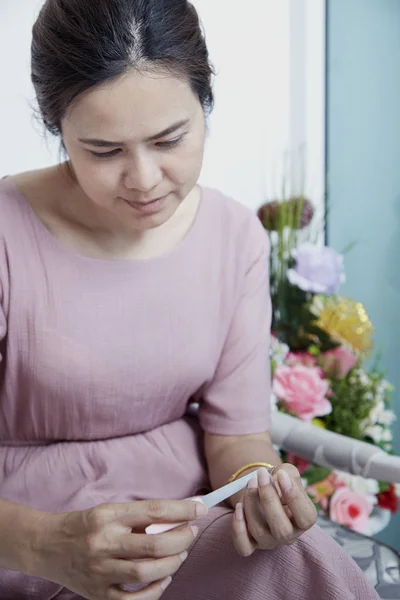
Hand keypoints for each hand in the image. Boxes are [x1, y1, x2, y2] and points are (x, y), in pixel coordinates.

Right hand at [29, 499, 206, 599]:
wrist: (46, 546)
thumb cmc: (85, 525)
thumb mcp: (109, 511)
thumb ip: (140, 516)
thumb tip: (179, 516)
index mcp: (108, 516)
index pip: (152, 511)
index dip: (180, 511)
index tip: (199, 509)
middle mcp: (103, 543)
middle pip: (153, 544)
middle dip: (181, 539)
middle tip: (191, 533)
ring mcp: (99, 572)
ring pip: (146, 573)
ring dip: (172, 564)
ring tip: (180, 555)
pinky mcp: (97, 595)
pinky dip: (154, 591)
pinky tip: (162, 579)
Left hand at [232, 464, 316, 556]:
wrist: (260, 487)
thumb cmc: (277, 481)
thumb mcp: (288, 473)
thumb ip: (288, 474)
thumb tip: (280, 478)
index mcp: (303, 520)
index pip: (306, 518)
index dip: (294, 497)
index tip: (282, 474)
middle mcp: (289, 535)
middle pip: (282, 529)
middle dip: (269, 499)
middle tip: (261, 475)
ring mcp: (269, 541)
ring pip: (259, 532)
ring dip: (251, 503)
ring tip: (250, 483)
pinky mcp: (251, 544)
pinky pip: (243, 547)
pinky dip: (238, 528)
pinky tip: (239, 507)